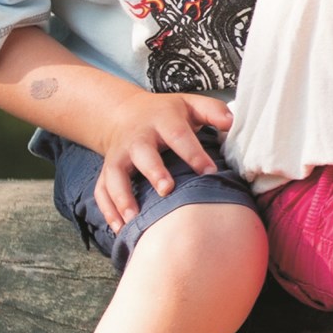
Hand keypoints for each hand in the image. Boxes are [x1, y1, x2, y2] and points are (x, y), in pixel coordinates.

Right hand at [94, 91, 233, 229]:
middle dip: (154, 171)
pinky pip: (101, 190)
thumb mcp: (190, 104)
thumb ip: (213, 111)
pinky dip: (108, 210)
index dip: (194, 153)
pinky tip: (120, 229)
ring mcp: (119, 155)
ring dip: (123, 197)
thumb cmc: (166, 114)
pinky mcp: (106, 170)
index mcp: (162, 120)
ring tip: (134, 220)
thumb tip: (231, 123)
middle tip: (167, 190)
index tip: (210, 172)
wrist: (125, 113)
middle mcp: (138, 138)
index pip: (179, 135)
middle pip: (143, 154)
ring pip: (115, 175)